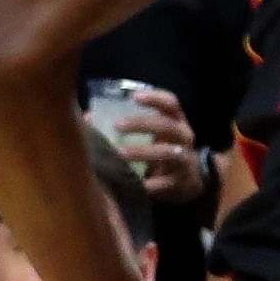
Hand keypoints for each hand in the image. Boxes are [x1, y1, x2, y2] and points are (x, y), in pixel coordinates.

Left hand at [109, 85, 207, 204]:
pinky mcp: (181, 182)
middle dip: (142, 123)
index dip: (155, 98)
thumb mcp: (153, 135)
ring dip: (142, 152)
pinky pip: (165, 182)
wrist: (191, 180)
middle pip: (167, 125)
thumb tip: (88, 118)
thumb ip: (127, 124)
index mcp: (176, 121)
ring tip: (119, 154)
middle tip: (117, 125)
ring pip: (168, 153)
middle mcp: (184, 138)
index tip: (134, 96)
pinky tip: (134, 183)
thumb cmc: (163, 150)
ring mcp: (185, 160)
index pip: (171, 103)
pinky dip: (150, 183)